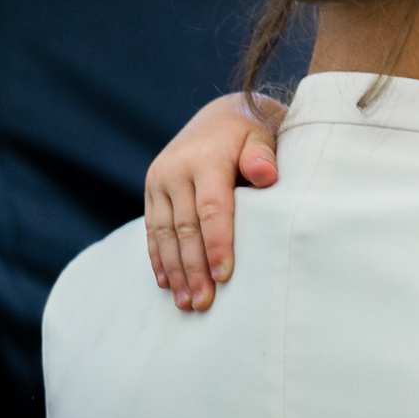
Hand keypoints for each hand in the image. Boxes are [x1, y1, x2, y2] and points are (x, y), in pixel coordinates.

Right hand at [144, 93, 284, 310]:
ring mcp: (159, 181)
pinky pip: (153, 229)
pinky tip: (167, 284)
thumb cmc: (254, 131)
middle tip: (203, 304)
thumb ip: (263, 155)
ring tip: (186, 303)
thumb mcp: (263, 134)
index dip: (218, 244)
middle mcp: (175, 171)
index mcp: (204, 160)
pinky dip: (159, 258)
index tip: (225, 276)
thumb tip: (266, 175)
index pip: (211, 209)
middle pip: (184, 229)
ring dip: (175, 271)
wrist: (221, 114)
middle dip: (194, 269)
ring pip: (165, 234)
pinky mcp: (152, 190)